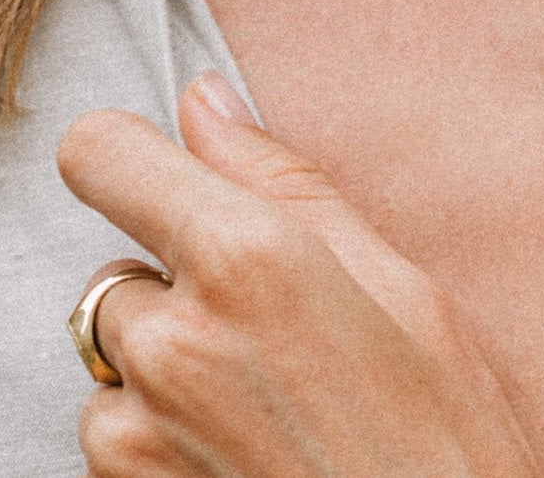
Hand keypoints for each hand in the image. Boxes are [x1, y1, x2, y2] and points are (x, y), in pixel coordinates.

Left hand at [56, 73, 539, 477]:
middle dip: (173, 286)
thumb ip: (283, 182)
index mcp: (246, 256)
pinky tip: (240, 454)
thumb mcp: (399, 286)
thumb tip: (205, 101)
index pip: (98, 153)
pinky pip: (111, 433)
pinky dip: (155, 438)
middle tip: (264, 333)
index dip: (124, 158)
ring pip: (111, 357)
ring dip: (161, 370)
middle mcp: (174, 339)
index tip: (158, 179)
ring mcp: (138, 431)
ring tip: (263, 407)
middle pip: (115, 264)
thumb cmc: (446, 445)